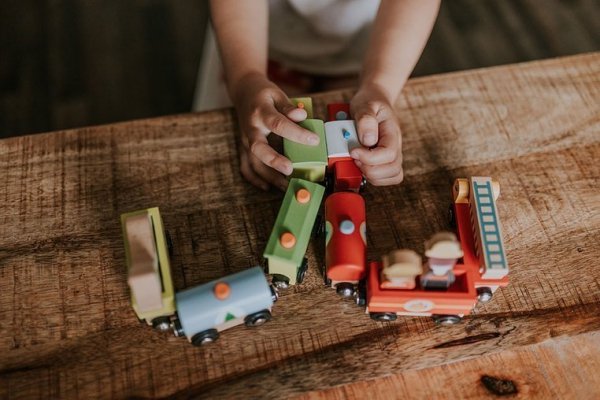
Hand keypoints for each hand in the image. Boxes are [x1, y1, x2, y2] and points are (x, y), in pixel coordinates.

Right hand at [232, 73, 319, 190]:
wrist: (243, 92)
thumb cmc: (263, 94)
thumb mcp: (277, 94)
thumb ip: (288, 107)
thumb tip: (302, 116)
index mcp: (260, 112)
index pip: (278, 123)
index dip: (296, 133)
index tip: (314, 140)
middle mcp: (250, 128)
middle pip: (257, 147)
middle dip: (273, 160)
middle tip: (290, 169)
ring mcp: (244, 140)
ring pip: (252, 162)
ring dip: (268, 176)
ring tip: (286, 185)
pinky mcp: (243, 148)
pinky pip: (246, 167)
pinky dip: (255, 179)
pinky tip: (268, 187)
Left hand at [349, 84, 403, 185]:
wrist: (375, 100)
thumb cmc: (370, 102)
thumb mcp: (366, 104)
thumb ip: (366, 119)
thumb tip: (367, 140)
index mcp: (393, 133)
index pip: (389, 154)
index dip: (370, 157)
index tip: (353, 151)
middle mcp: (396, 146)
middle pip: (393, 169)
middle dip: (370, 169)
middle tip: (355, 157)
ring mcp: (392, 155)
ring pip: (392, 176)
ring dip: (372, 175)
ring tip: (359, 162)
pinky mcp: (385, 161)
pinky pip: (386, 177)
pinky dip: (374, 177)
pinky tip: (363, 166)